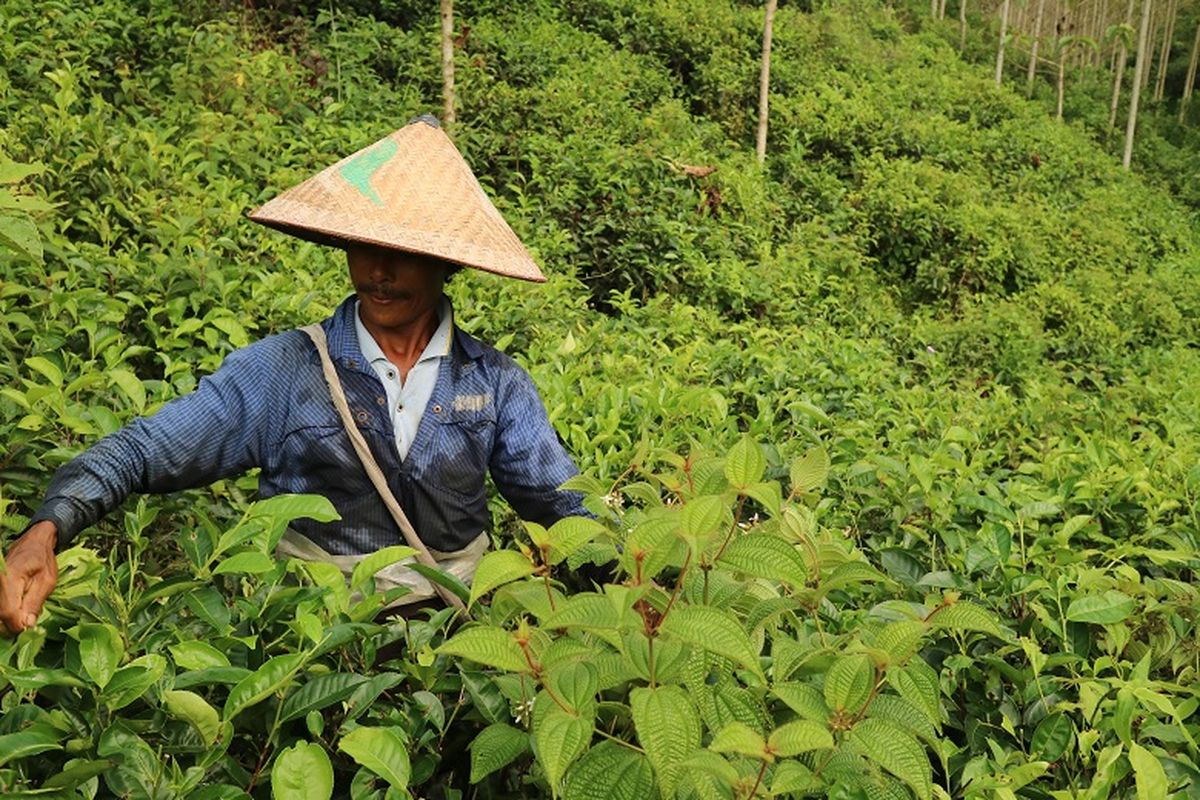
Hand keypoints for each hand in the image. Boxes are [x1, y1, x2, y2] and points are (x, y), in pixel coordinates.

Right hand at [0, 520, 57, 634]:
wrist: (33, 542)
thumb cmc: (43, 559)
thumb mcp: (47, 581)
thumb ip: (35, 603)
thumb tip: (26, 625)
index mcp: (9, 580)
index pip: (7, 613)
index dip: (17, 626)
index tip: (28, 629)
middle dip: (12, 625)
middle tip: (27, 624)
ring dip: (9, 619)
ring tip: (24, 617)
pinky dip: (6, 612)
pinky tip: (17, 611)